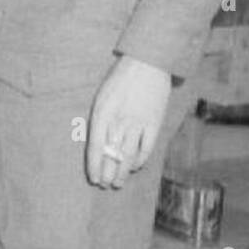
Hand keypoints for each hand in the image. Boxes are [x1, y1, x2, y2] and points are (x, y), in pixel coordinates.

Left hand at [86, 56, 172, 188]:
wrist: (148, 63)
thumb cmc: (120, 79)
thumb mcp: (102, 97)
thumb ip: (99, 120)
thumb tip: (100, 145)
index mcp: (102, 114)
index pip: (95, 147)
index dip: (94, 166)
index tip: (94, 179)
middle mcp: (119, 121)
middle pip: (112, 155)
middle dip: (107, 173)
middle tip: (105, 185)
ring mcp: (138, 123)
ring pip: (129, 156)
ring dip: (123, 172)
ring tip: (118, 183)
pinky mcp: (154, 123)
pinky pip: (146, 148)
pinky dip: (140, 160)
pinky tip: (135, 167)